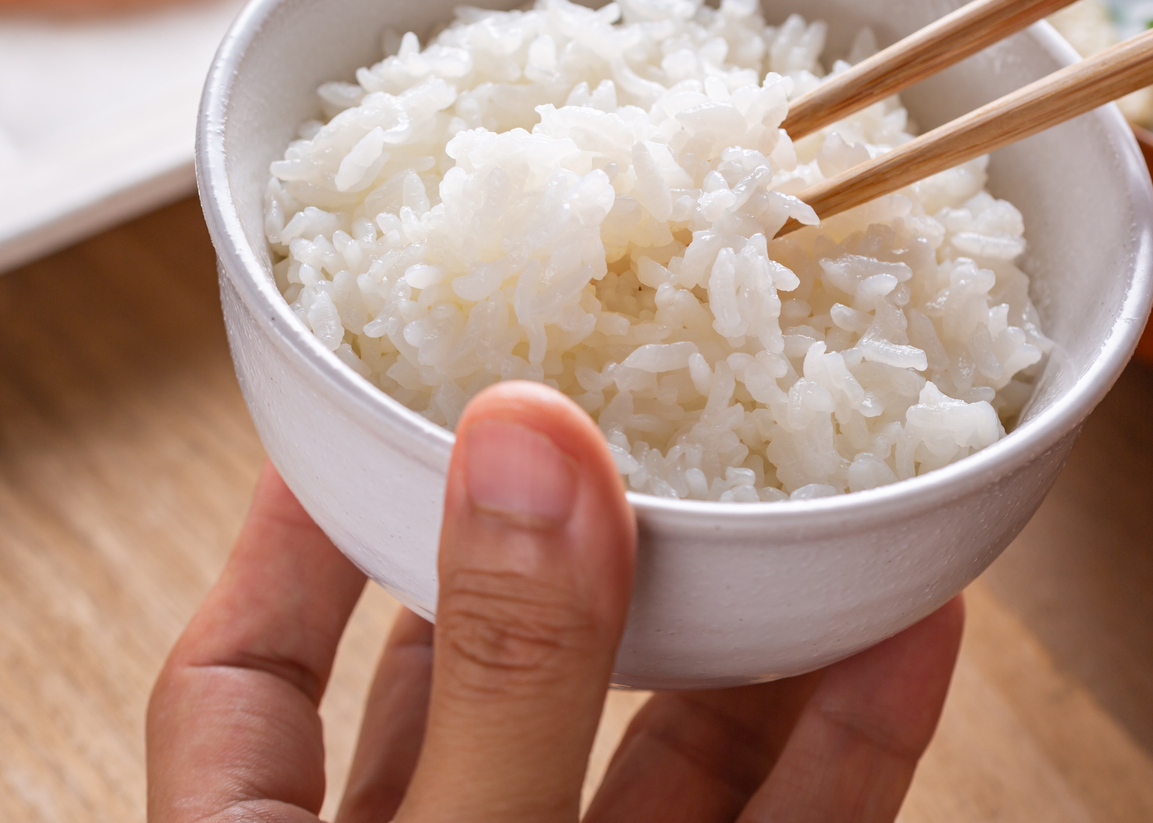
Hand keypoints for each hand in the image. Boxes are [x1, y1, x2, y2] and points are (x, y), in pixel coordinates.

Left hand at [147, 380, 965, 821]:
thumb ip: (498, 681)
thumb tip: (527, 441)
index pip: (246, 670)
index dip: (298, 523)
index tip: (360, 394)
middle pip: (477, 683)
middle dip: (559, 546)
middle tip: (620, 399)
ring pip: (651, 760)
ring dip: (733, 631)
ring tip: (797, 477)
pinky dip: (842, 744)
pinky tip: (906, 632)